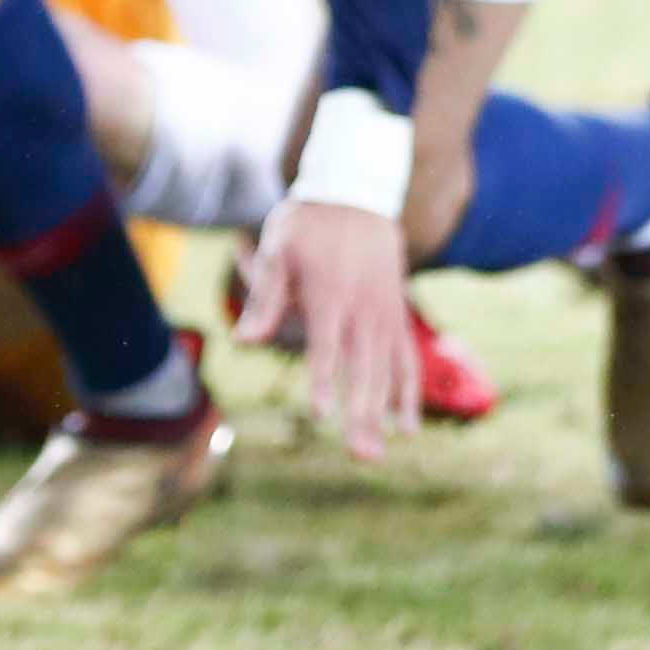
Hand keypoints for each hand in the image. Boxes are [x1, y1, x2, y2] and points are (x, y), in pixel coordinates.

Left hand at [241, 196, 414, 462]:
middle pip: (364, 368)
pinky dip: (407, 392)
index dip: (323, 380)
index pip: (327, 345)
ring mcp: (386, 312)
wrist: (357, 192)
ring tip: (378, 454)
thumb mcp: (277, 250)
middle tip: (360, 457)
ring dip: (384, 414)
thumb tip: (242, 341)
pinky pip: (407, 358)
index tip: (321, 415)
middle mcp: (364, 308)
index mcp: (331, 293)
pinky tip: (404, 427)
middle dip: (362, 414)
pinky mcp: (397, 314)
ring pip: (388, 370)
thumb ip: (265, 298)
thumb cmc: (307, 224)